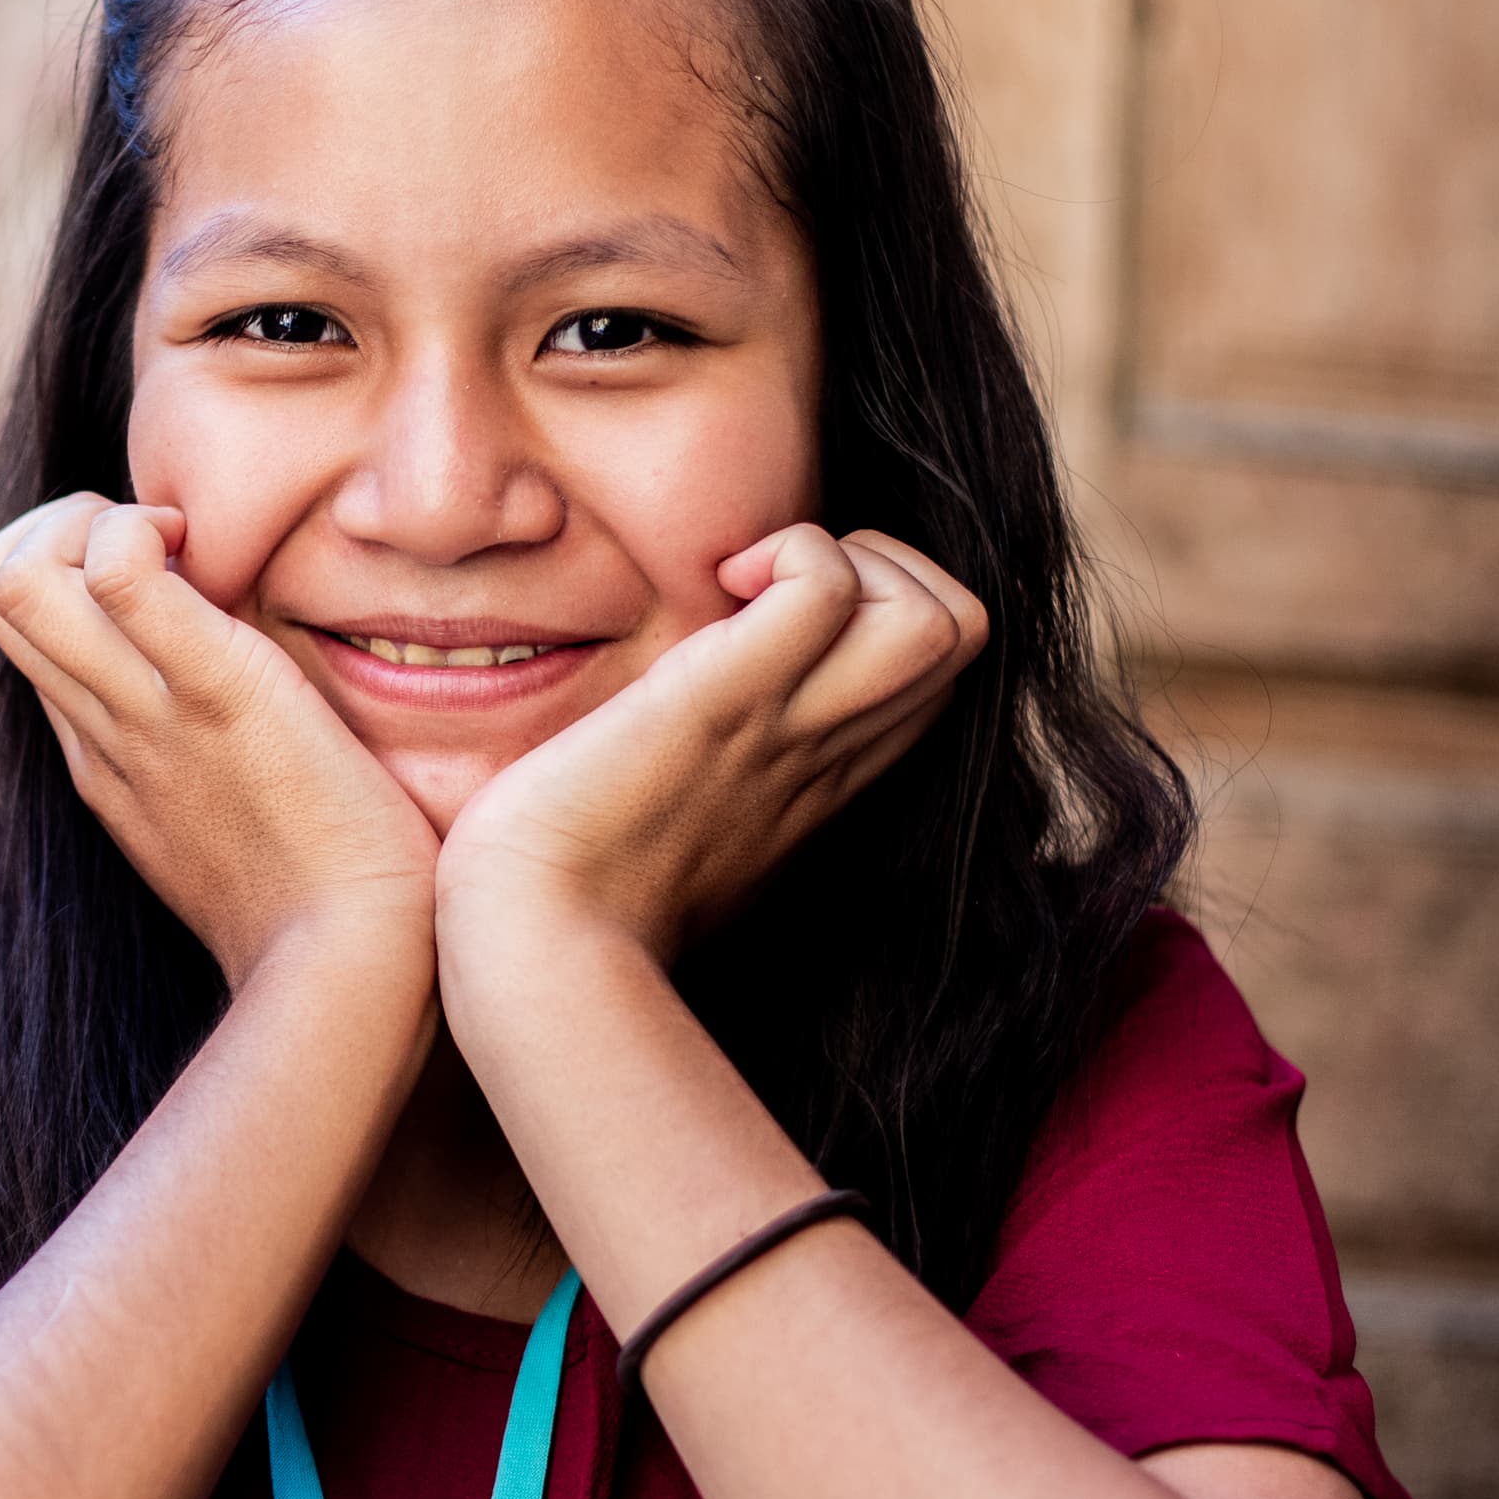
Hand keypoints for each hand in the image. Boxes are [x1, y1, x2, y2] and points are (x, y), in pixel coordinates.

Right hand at [0, 495, 439, 986]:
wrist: (352, 965)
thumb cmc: (327, 903)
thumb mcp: (231, 829)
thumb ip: (208, 761)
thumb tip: (239, 705)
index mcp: (102, 758)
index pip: (18, 623)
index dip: (70, 562)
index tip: (166, 574)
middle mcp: (99, 730)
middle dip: (58, 522)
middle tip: (165, 543)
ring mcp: (142, 713)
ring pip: (14, 577)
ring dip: (88, 521)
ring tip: (180, 546)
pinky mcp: (211, 692)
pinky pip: (117, 576)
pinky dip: (139, 532)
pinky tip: (209, 555)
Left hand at [435, 526, 986, 963]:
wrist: (536, 945)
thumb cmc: (569, 900)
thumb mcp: (669, 834)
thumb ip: (700, 784)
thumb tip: (654, 732)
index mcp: (816, 786)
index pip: (928, 678)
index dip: (880, 610)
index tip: (774, 619)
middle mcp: (826, 756)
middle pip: (963, 639)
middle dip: (892, 569)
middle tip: (772, 589)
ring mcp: (789, 729)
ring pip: (944, 620)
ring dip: (861, 560)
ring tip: (754, 585)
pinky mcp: (727, 699)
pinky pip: (829, 587)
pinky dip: (791, 553)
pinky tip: (716, 584)